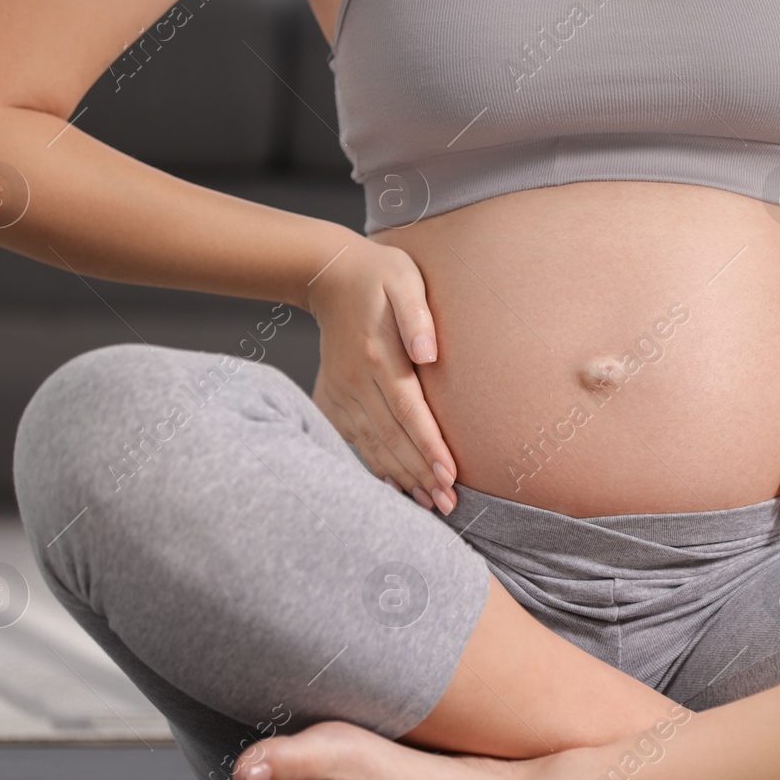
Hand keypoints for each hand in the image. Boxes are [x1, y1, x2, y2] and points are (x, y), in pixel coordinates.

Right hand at [305, 239, 457, 513]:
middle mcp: (356, 380)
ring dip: (401, 477)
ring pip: (372, 445)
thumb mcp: (406, 282)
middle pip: (392, 438)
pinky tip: (395, 486)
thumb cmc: (381, 276)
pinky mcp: (332, 397)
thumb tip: (429, 353)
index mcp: (378, 356)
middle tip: (448, 504)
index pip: (408, 411)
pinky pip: (355, 440)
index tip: (449, 475)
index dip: (429, 446)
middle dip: (421, 474)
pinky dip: (375, 465)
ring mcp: (341, 392)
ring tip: (429, 505)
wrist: (330, 274)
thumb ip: (418, 318)